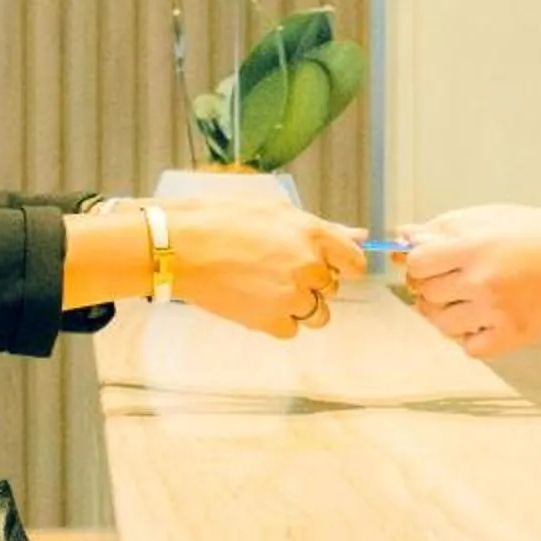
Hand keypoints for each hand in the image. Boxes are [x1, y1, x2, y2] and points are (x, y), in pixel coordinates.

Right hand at [165, 201, 365, 339]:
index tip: (332, 267)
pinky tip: (256, 302)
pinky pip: (291, 329)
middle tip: (278, 269)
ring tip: (268, 289)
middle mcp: (307, 266)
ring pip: (317, 314)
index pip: (354, 261)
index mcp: (312, 234)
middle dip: (312, 282)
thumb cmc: (222, 220)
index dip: (344, 265)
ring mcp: (290, 296)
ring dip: (300, 305)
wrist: (181, 246)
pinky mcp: (270, 320)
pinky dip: (278, 321)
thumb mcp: (276, 210)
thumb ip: (322, 227)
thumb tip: (359, 236)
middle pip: (331, 288)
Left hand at [399, 205, 540, 357]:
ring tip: (470, 299)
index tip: (433, 262)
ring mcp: (497, 312)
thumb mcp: (492, 217)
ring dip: (447, 313)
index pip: (417, 263)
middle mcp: (482, 280)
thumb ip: (445, 227)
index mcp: (474, 246)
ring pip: (441, 324)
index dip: (420, 263)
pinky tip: (487, 318)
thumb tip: (404, 235)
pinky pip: (469, 348)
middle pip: (425, 294)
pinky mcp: (513, 337)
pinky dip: (471, 336)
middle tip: (455, 279)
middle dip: (433, 287)